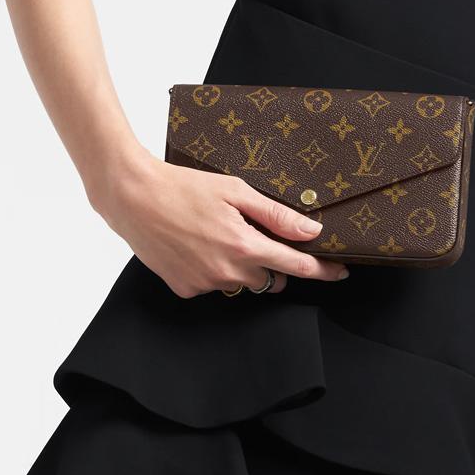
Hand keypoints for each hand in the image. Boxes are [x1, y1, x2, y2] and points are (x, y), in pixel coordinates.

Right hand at [86, 148, 348, 297]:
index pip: (296, 266)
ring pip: (241, 283)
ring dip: (243, 266)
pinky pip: (213, 284)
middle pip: (269, 278)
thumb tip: (312, 231)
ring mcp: (204, 284)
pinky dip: (215, 269)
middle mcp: (226, 272)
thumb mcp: (235, 191)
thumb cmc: (183, 186)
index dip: (322, 270)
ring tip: (221, 233)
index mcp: (244, 246)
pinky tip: (200, 244)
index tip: (340, 272)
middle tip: (258, 234)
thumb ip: (276, 214)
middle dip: (273, 262)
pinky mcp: (185, 289)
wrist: (133, 197)